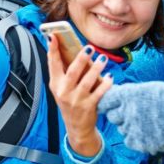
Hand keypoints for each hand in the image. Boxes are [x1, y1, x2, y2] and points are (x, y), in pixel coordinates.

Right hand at [47, 36, 112, 156]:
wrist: (76, 127)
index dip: (52, 49)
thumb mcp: (61, 88)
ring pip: (87, 81)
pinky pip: (99, 92)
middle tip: (89, 48)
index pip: (52, 64)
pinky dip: (106, 84)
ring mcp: (76, 100)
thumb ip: (64, 72)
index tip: (54, 36)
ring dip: (96, 69)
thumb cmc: (70, 102)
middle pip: (72, 72)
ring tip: (103, 59)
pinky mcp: (88, 107)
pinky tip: (111, 77)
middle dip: (81, 59)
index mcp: (55, 84)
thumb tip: (71, 49)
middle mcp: (63, 92)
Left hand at [97, 82, 163, 154]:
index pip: (106, 100)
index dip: (109, 103)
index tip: (113, 105)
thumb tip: (117, 94)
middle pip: (112, 117)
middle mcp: (127, 111)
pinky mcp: (140, 142)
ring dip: (130, 127)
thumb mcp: (150, 88)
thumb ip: (131, 93)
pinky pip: (129, 141)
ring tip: (146, 123)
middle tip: (134, 114)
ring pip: (122, 129)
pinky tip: (147, 133)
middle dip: (120, 115)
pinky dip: (136, 138)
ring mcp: (133, 128)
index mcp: (129, 95)